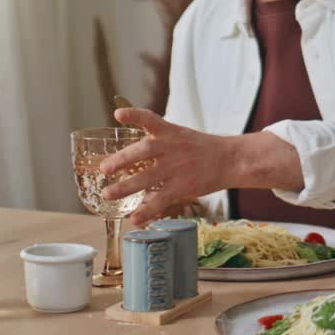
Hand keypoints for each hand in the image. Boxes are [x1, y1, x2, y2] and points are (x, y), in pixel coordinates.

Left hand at [99, 107, 234, 226]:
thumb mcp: (179, 135)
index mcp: (170, 132)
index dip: (134, 115)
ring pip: (149, 178)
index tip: (118, 115)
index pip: (151, 119)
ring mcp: (178, 168)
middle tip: (104, 168)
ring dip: (127, 187)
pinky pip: (162, 199)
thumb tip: (127, 155)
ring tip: (108, 195)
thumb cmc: (200, 148)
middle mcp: (173, 148)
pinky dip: (147, 210)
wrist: (229, 159)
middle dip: (123, 159)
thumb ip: (156, 141)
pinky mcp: (184, 187)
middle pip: (146, 151)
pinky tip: (134, 218)